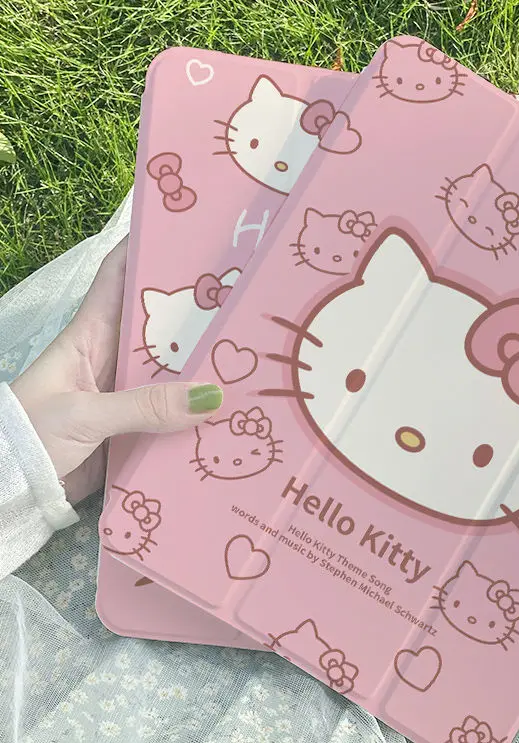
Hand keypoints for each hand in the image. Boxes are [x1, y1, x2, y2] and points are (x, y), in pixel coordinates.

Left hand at [11, 237, 222, 504]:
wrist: (13, 490)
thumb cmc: (30, 434)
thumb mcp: (84, 414)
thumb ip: (145, 406)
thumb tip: (212, 396)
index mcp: (90, 335)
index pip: (119, 277)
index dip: (149, 250)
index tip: (192, 235)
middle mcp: (113, 357)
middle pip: (162, 323)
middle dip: (200, 310)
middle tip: (248, 300)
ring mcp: (128, 393)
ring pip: (175, 370)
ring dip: (207, 365)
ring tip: (253, 353)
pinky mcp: (137, 427)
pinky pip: (175, 412)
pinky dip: (200, 411)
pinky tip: (233, 409)